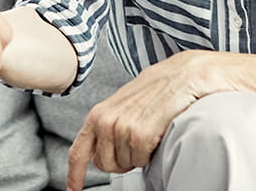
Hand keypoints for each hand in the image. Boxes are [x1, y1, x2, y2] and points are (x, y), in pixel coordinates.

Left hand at [65, 51, 208, 190]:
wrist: (183, 75)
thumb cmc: (155, 90)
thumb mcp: (122, 106)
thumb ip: (108, 127)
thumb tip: (98, 155)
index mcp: (98, 114)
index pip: (78, 151)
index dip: (74, 175)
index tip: (73, 190)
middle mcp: (105, 121)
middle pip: (105, 165)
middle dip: (121, 162)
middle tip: (136, 143)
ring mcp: (122, 128)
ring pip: (126, 165)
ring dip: (139, 155)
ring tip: (149, 131)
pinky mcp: (141, 135)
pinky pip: (141, 161)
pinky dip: (150, 154)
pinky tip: (156, 134)